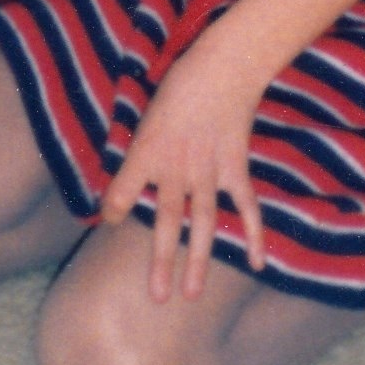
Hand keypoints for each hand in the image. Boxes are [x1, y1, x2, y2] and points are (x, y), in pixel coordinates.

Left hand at [100, 28, 265, 299]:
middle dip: (161, 259)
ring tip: (191, 295)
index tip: (107, 219)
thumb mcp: (149, 114)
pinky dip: (254, 233)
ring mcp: (209, 169)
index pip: (123, 188)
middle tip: (157, 297)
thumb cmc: (181, 86)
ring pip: (203, 221)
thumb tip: (126, 186)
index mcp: (149, 149)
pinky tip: (257, 263)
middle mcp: (177, 165)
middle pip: (168, 218)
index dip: (113, 206)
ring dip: (198, 258)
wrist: (224, 66)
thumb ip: (142, 152)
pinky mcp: (235, 167)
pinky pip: (246, 205)